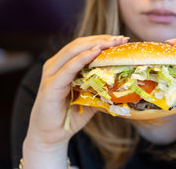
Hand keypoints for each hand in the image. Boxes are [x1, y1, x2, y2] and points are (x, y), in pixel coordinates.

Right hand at [24, 35, 128, 154]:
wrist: (49, 136)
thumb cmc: (70, 115)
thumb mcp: (91, 98)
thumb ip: (102, 88)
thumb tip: (125, 84)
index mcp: (63, 65)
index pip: (83, 45)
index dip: (101, 39)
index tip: (121, 39)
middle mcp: (55, 65)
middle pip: (79, 44)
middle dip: (101, 39)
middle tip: (120, 38)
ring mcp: (51, 74)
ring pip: (73, 51)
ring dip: (95, 44)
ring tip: (112, 42)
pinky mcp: (50, 85)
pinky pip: (68, 68)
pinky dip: (82, 58)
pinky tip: (95, 52)